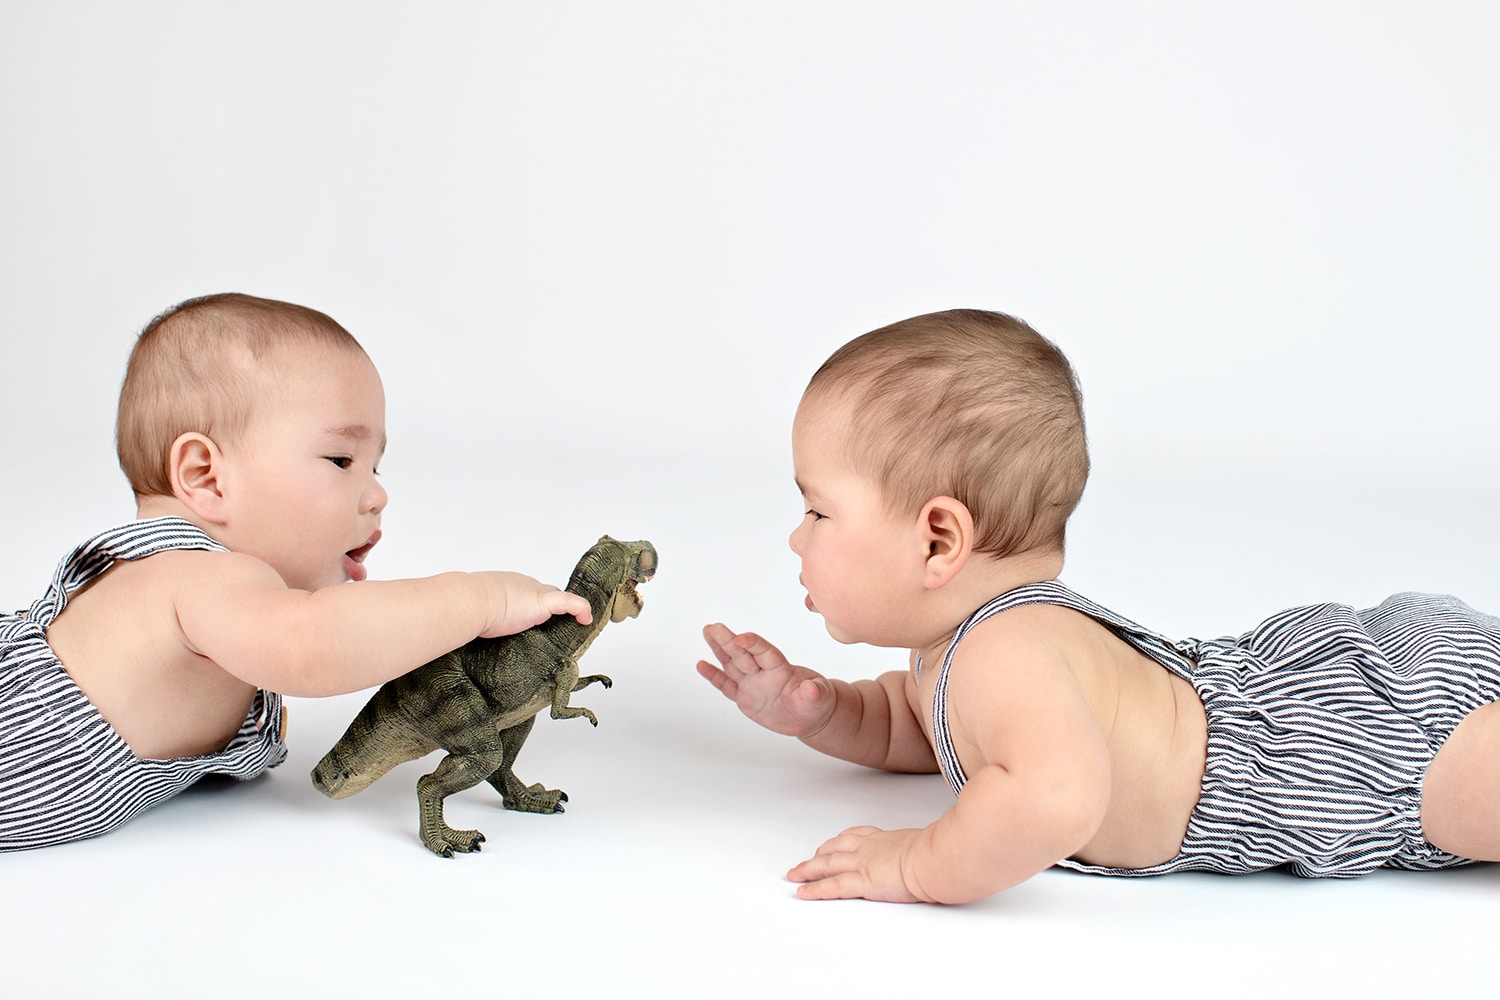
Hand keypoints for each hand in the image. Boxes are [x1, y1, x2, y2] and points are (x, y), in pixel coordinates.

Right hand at [477, 572, 592, 636]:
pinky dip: (580, 609)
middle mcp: (522, 584)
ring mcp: (534, 591)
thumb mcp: (474, 611)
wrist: (470, 600)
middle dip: (550, 607)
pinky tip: (586, 620)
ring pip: (558, 599)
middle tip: (553, 625)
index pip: (524, 593)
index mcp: (504, 585)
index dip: (529, 605)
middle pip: (544, 594)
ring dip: (566, 611)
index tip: (530, 617)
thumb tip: (467, 631)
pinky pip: (570, 602)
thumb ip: (478, 618)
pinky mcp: (544, 601)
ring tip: (571, 625)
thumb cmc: (467, 606)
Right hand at [697, 623, 834, 737]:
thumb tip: (813, 688)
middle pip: (743, 654)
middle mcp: (763, 673)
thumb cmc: (817, 702)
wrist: (810, 716)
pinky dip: (714, 676)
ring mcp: (753, 684)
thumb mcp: (820, 698)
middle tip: (714, 626)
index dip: (753, 644)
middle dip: (728, 640)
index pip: (764, 652)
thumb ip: (815, 692)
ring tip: (707, 631)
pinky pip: (727, 686)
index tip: (740, 637)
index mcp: (781, 669)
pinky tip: (702, 665)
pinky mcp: (745, 698)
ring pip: (732, 664)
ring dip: (719, 648)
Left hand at [787, 826, 924, 902]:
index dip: (841, 840)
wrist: (936, 859)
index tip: (834, 843)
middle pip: (836, 848)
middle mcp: (870, 847)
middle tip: (807, 860)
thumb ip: (924, 849)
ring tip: (795, 874)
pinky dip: (815, 889)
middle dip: (819, 854)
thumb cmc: (939, 852)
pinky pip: (832, 886)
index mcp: (886, 838)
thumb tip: (935, 853)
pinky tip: (803, 892)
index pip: (857, 836)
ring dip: (808, 869)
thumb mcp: (930, 845)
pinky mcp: (862, 882)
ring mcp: (863, 863)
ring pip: (827, 865)